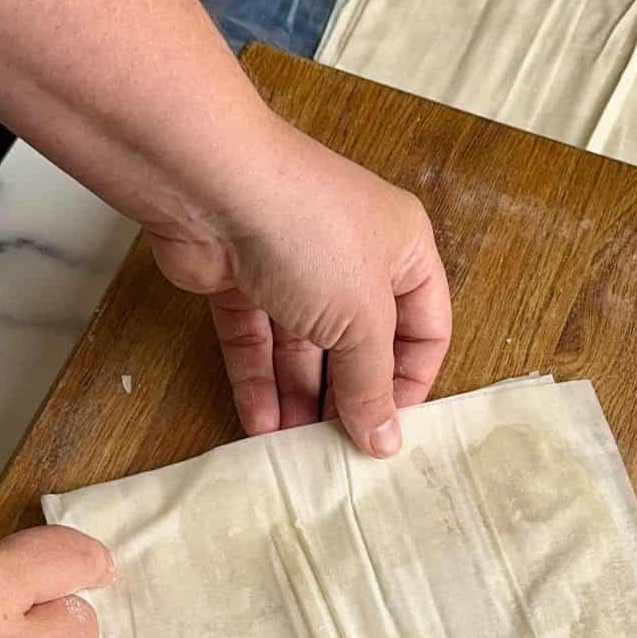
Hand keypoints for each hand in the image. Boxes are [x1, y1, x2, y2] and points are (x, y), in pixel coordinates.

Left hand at [146, 111, 451, 456]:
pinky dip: (257, 381)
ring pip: (302, 347)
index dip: (411, 382)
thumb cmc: (311, 238)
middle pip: (359, 344)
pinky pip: (255, 340)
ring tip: (296, 451)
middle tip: (339, 450)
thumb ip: (372, 386)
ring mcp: (292, 267)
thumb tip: (386, 443)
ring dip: (299, 398)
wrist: (212, 186)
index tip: (391, 429)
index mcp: (403, 249)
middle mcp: (350, 255)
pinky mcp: (238, 279)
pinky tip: (260, 425)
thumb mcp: (362, 320)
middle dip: (348, 397)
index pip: (425, 328)